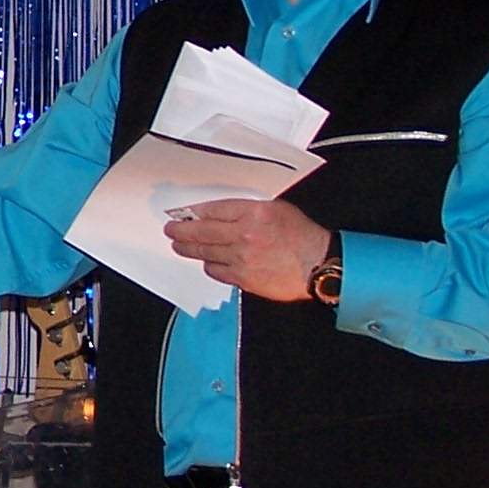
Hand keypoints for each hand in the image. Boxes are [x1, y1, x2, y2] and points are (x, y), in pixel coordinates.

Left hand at [162, 199, 333, 303]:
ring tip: (180, 246)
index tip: (182, 214)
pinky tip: (207, 261)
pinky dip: (209, 265)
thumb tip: (217, 214)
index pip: (212, 210)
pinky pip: (216, 271)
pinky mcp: (244, 278)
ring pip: (205, 252)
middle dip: (180, 231)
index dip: (193, 212)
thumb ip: (246, 209)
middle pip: (201, 232)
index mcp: (254, 213)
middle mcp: (245, 235)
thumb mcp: (276, 209)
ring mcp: (242, 258)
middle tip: (170, 230)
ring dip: (188, 249)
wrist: (318, 265)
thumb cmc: (301, 235)